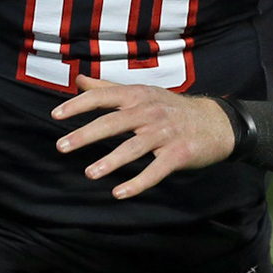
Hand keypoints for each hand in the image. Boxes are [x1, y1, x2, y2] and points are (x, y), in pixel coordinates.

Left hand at [52, 75, 235, 198]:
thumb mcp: (143, 93)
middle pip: (114, 122)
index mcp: (138, 96)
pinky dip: (138, 183)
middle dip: (86, 135)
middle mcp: (150, 112)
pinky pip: (156, 170)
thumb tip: (78, 79)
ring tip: (90, 173)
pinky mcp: (179, 154)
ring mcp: (166, 133)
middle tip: (61, 147)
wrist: (217, 122)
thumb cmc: (172, 109)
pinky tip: (119, 193)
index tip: (56, 116)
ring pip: (134, 148)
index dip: (78, 105)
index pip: (103, 97)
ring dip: (110, 161)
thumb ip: (108, 88)